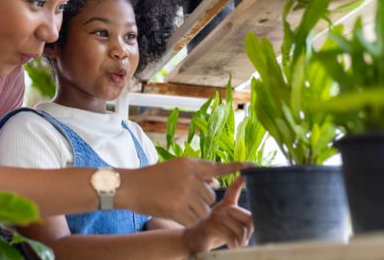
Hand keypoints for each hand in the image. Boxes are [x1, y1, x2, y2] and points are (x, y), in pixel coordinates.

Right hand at [117, 158, 247, 225]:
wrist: (131, 187)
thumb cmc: (152, 177)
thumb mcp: (175, 168)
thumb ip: (196, 174)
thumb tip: (215, 181)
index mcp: (189, 164)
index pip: (217, 168)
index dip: (236, 168)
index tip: (253, 167)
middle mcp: (190, 177)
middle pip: (211, 196)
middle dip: (201, 200)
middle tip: (182, 197)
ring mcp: (184, 193)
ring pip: (204, 210)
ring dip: (195, 212)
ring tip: (176, 204)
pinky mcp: (178, 208)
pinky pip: (194, 219)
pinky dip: (187, 220)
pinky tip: (174, 212)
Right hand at [185, 176, 252, 250]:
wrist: (192, 241)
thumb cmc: (211, 233)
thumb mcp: (225, 224)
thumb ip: (236, 219)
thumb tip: (250, 219)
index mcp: (225, 205)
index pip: (233, 190)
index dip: (239, 183)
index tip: (244, 175)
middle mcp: (220, 207)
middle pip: (248, 218)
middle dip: (249, 233)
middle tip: (244, 241)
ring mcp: (215, 215)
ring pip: (240, 230)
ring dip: (241, 242)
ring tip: (236, 245)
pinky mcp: (210, 226)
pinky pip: (231, 237)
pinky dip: (234, 245)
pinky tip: (230, 247)